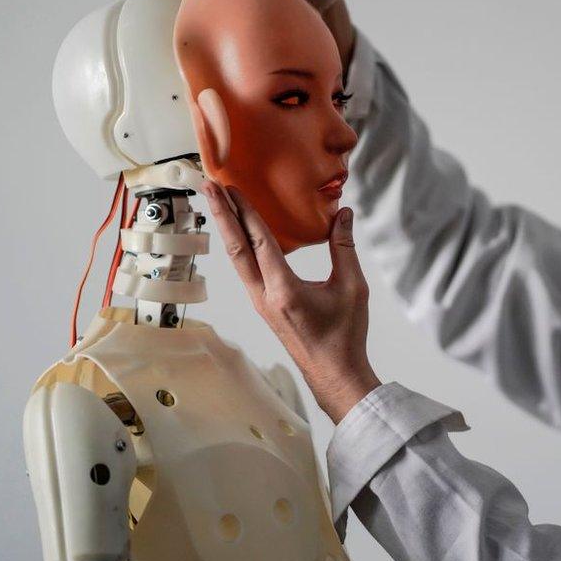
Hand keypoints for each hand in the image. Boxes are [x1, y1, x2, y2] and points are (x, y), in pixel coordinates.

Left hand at [201, 180, 379, 422]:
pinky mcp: (264, 307)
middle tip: (209, 187)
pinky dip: (238, 247)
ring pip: (237, 261)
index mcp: (284, 290)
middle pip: (236, 249)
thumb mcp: (352, 287)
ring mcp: (261, 303)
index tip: (231, 188)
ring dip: (226, 229)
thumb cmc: (345, 335)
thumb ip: (344, 247)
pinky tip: (238, 235)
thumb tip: (343, 213)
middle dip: (221, 215)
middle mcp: (265, 296)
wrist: (335, 373)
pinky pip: (245, 271)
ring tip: (217, 205)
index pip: (259, 242)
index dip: (245, 212)